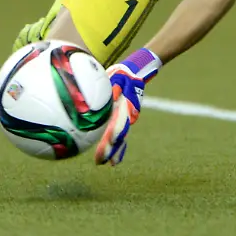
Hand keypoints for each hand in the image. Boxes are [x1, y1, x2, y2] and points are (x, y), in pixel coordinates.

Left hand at [94, 48, 160, 165]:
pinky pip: (121, 131)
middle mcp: (127, 116)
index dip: (108, 141)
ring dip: (115, 149)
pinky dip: (119, 143)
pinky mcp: (125, 116)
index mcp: (123, 108)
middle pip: (118, 136)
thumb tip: (112, 96)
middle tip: (100, 162)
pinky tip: (114, 153)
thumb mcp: (116, 78)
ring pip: (121, 136)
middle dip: (110, 150)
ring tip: (108, 163)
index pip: (115, 128)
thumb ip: (114, 88)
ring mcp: (128, 117)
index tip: (102, 152)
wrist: (135, 72)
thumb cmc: (122, 73)